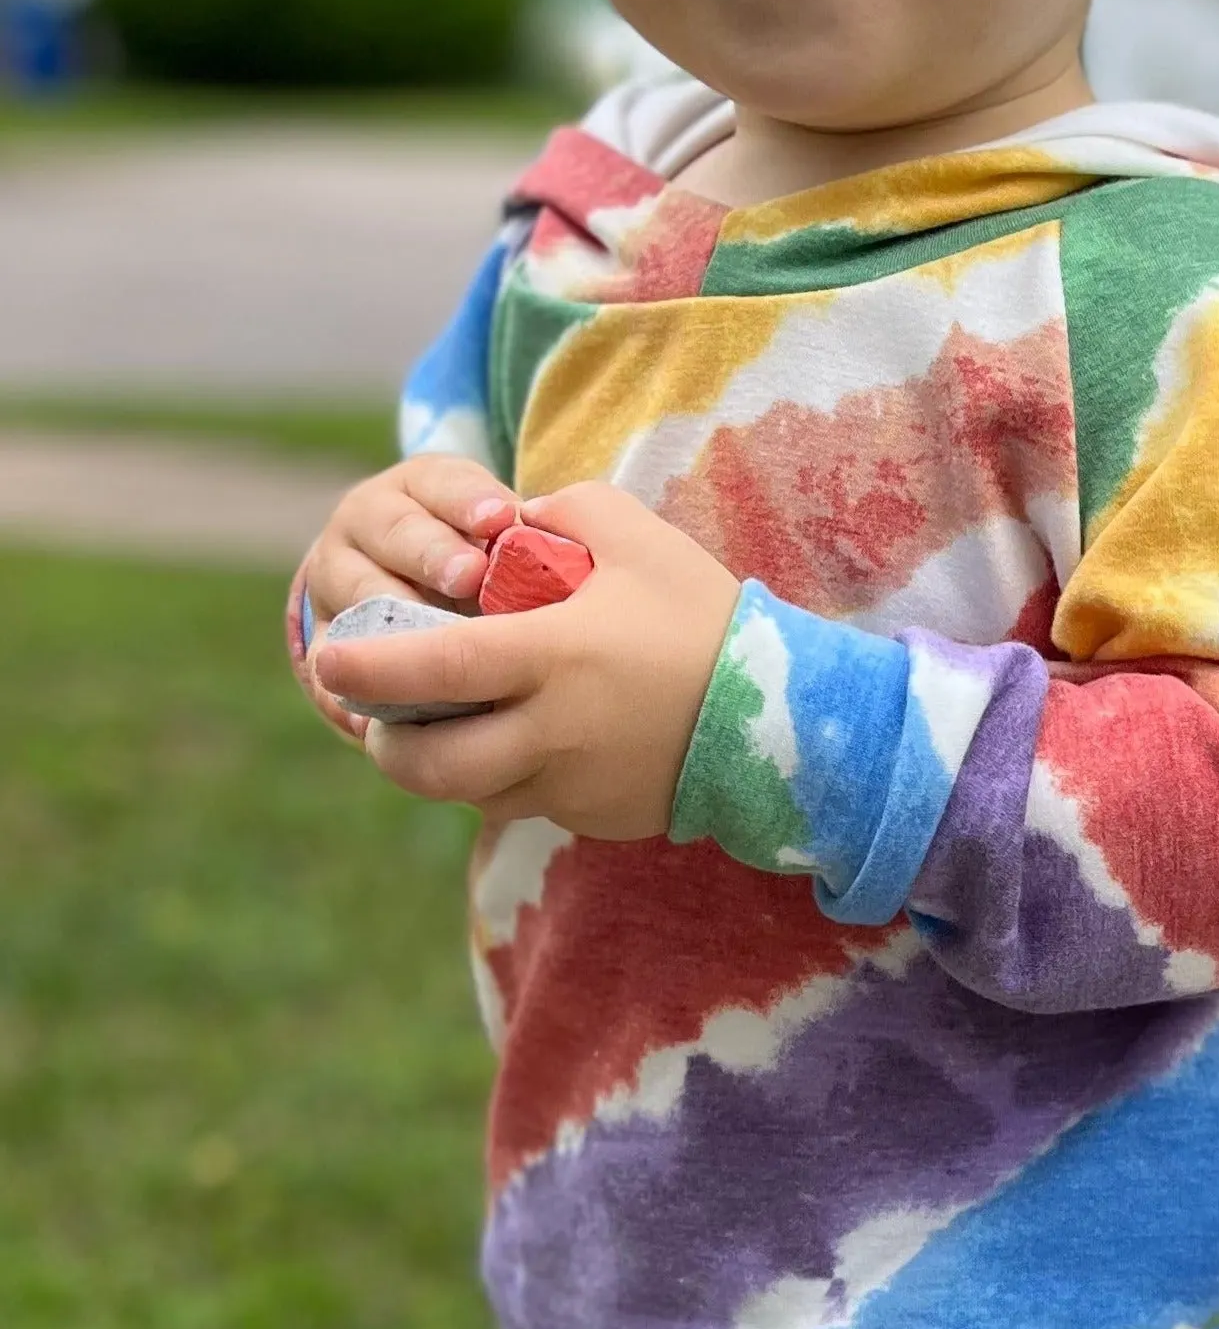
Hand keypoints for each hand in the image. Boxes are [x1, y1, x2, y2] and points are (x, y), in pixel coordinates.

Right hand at [295, 456, 519, 735]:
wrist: (403, 587)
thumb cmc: (476, 558)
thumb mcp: (495, 534)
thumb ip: (521, 541)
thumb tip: (568, 561)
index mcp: (418, 487)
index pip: (442, 483)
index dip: (470, 500)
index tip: (502, 520)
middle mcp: (366, 521)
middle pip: (396, 530)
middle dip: (434, 553)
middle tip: (471, 577)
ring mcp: (334, 576)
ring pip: (356, 589)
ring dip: (391, 612)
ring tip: (427, 640)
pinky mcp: (318, 636)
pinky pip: (326, 663)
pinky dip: (346, 687)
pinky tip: (372, 712)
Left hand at [310, 482, 742, 839]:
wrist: (781, 711)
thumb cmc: (702, 611)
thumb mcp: (636, 534)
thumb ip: (560, 514)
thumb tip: (506, 521)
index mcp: (553, 655)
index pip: (432, 669)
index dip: (367, 669)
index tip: (326, 657)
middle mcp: (550, 729)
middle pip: (427, 764)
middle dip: (382, 744)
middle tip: (371, 714)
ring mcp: (569, 782)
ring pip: (465, 792)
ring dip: (436, 766)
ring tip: (436, 727)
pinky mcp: (589, 814)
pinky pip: (519, 802)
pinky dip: (500, 777)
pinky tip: (517, 740)